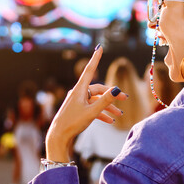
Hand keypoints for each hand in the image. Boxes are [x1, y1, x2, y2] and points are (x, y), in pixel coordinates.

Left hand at [45, 46, 127, 161]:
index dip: (96, 58)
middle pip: (98, 89)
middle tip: (125, 99)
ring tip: (119, 114)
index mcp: (79, 89)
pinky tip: (110, 120)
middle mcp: (78, 93)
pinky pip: (92, 107)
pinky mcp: (78, 109)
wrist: (58, 136)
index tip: (99, 47)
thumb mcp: (92, 112)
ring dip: (108, 106)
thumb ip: (105, 101)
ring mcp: (78, 101)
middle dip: (112, 94)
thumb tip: (117, 88)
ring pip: (96, 100)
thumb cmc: (73, 123)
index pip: (89, 69)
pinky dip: (101, 112)